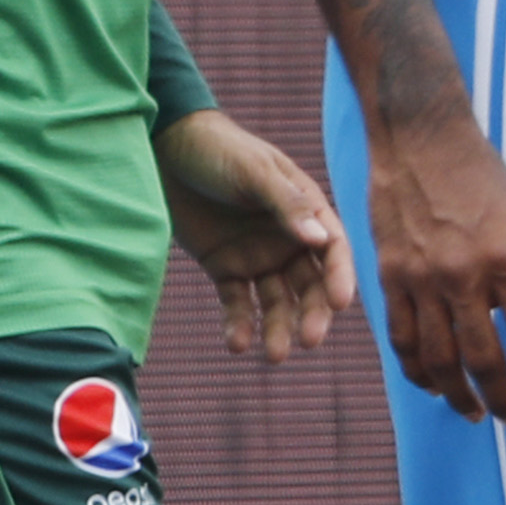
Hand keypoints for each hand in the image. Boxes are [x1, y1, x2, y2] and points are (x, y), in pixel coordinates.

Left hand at [157, 108, 358, 364]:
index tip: (339, 305)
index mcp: (305, 211)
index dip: (339, 277)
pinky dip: (238, 324)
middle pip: (309, 285)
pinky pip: (237, 302)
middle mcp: (287, 240)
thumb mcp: (254, 172)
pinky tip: (237, 345)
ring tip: (273, 356)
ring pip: (276, 301)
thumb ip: (286, 205)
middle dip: (311, 314)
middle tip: (308, 341)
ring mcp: (257, 256)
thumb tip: (321, 241)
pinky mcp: (225, 267)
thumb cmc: (219, 151)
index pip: (333, 250)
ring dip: (277, 328)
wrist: (166, 148)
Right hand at [367, 107, 505, 422]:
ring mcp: (420, 278)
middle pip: (482, 359)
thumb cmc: (486, 182)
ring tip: (474, 413)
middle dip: (502, 399)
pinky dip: (416, 370)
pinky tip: (433, 385)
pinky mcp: (388, 276)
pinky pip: (401, 338)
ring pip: (436, 358)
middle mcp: (462, 276)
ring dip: (457, 395)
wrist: (421, 140)